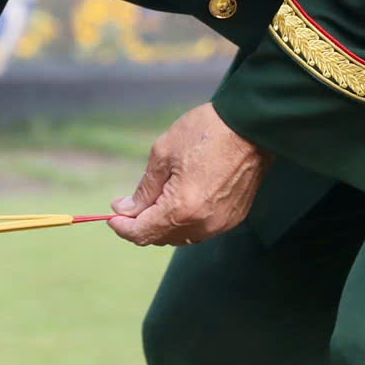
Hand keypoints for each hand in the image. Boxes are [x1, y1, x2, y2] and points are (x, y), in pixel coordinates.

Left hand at [108, 104, 266, 246]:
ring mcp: (221, 224)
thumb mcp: (163, 154)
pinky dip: (184, 221)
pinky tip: (179, 201)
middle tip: (129, 204)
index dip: (123, 227)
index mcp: (181, 209)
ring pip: (181, 236)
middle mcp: (203, 224)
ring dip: (163, 225)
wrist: (252, 126)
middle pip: (161, 238)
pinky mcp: (234, 218)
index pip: (143, 233)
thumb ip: (144, 188)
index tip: (113, 215)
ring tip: (154, 200)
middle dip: (141, 224)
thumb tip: (126, 208)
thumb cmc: (206, 133)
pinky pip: (201, 229)